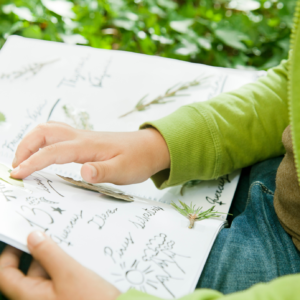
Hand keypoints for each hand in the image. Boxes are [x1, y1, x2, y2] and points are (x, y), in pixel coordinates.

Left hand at [0, 231, 120, 299]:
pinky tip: (79, 256)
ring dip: (56, 257)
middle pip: (29, 271)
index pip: (6, 274)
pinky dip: (66, 265)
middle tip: (53, 231)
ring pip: (47, 273)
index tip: (20, 236)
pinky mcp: (67, 296)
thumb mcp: (69, 272)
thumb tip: (33, 237)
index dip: (9, 253)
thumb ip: (48, 254)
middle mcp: (38, 299)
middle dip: (40, 250)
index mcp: (30, 296)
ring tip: (70, 242)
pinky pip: (60, 278)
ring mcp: (53, 299)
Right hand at [10, 122, 169, 183]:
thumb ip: (103, 172)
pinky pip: (58, 134)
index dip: (32, 162)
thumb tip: (83, 172)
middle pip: (44, 132)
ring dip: (32, 141)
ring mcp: (83, 136)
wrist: (150, 147)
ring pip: (50, 129)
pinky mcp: (85, 140)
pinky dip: (43, 141)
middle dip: (24, 147)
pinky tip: (44, 153)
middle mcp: (82, 137)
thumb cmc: (138, 159)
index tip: (17, 175)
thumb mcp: (124, 171)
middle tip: (16, 167)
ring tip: (24, 160)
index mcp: (88, 146)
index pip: (52, 152)